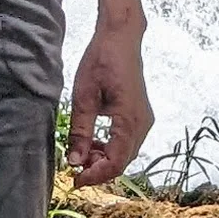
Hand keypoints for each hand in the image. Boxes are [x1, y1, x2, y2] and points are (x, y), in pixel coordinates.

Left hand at [66, 15, 152, 185]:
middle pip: (123, 161)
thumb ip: (80, 131)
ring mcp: (144, 119)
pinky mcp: (140, 115)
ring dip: (105, 159)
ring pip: (126, 153)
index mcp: (129, 119)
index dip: (95, 176)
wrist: (121, 37)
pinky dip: (112, 148)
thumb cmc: (102, 60)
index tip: (75, 179)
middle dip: (99, 170)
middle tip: (74, 166)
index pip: (116, 162)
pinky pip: (128, 142)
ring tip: (82, 153)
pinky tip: (94, 142)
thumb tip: (74, 161)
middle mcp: (142, 122)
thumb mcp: (83, 95)